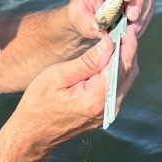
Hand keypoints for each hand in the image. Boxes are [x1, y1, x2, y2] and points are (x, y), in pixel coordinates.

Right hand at [11, 26, 139, 156]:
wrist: (32, 134)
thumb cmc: (38, 103)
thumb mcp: (58, 75)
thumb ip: (87, 61)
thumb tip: (109, 43)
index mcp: (95, 99)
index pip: (120, 66)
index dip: (126, 44)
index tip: (126, 26)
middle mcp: (107, 108)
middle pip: (129, 73)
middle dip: (129, 49)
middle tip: (123, 28)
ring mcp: (107, 113)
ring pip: (126, 81)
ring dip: (124, 60)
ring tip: (117, 39)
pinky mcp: (104, 113)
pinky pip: (118, 88)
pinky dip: (117, 71)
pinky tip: (109, 57)